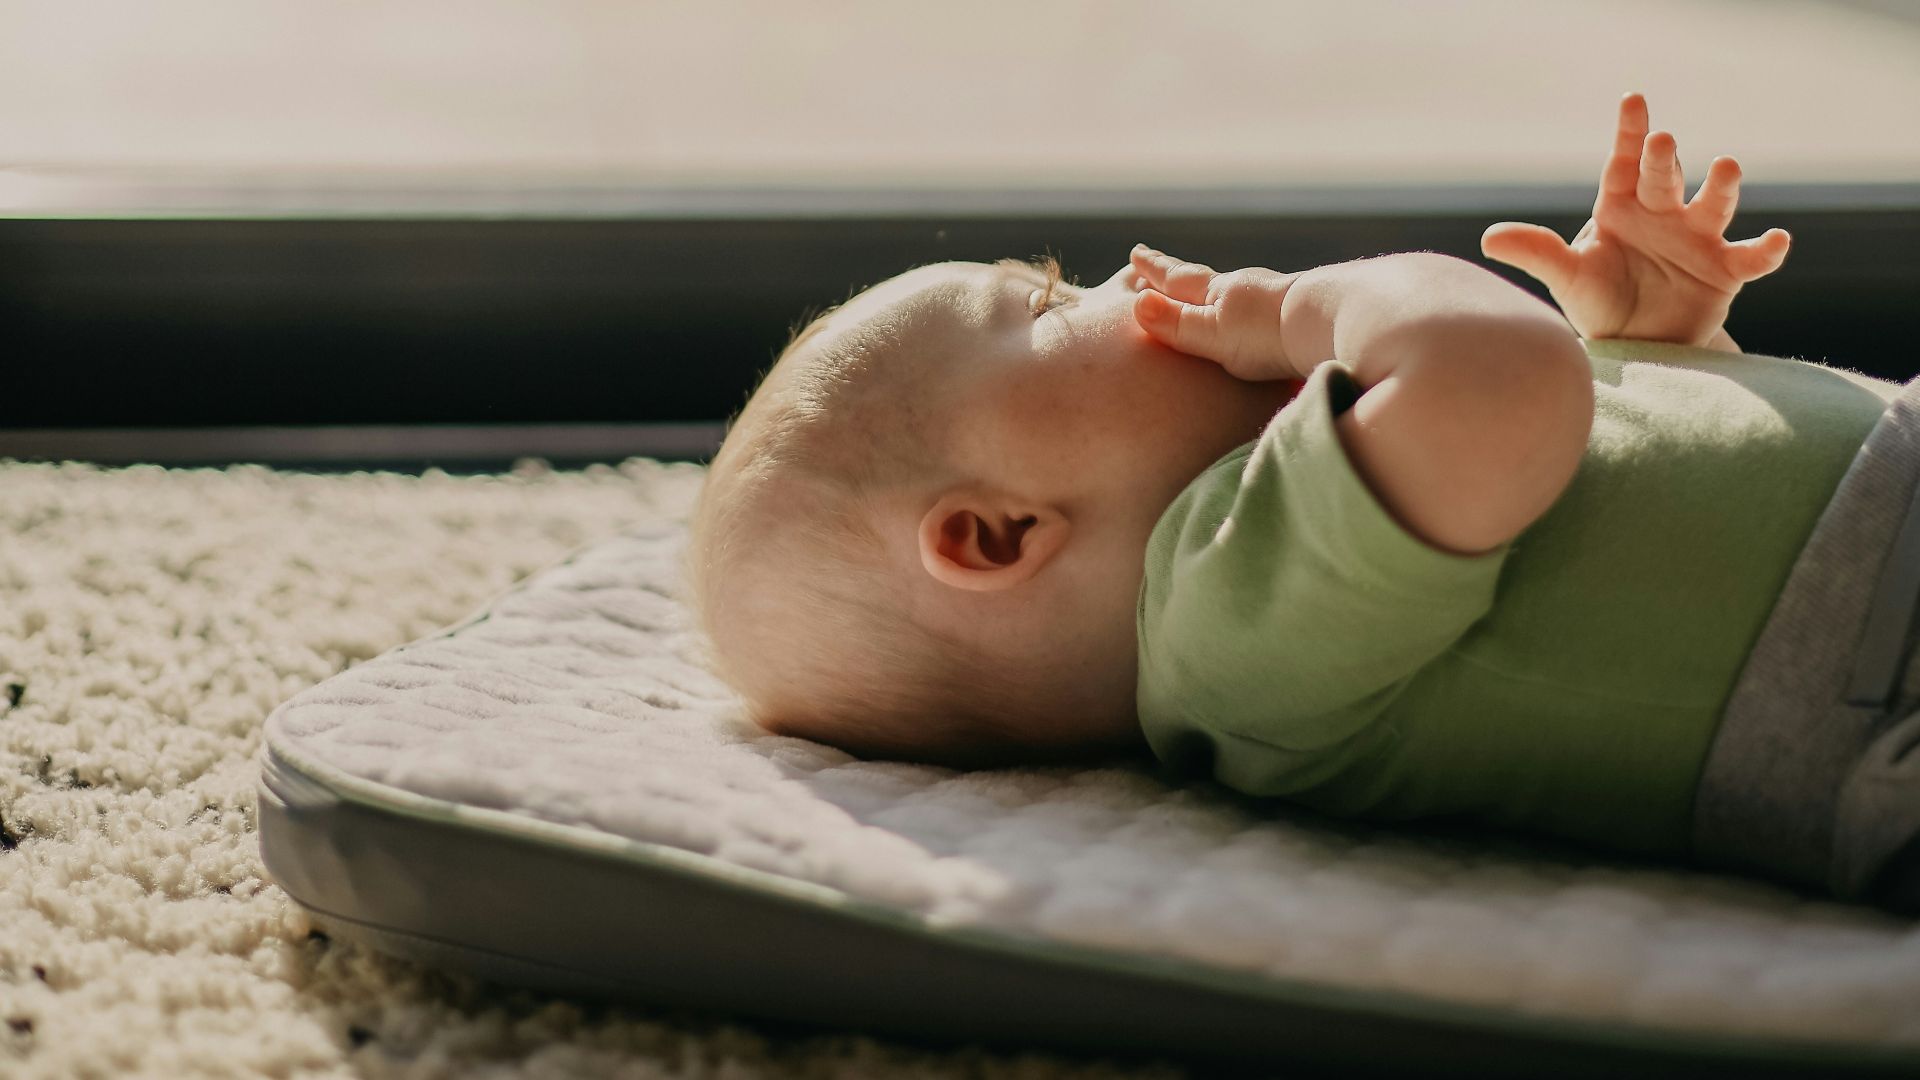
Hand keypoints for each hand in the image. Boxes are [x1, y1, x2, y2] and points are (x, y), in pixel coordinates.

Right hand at [1129, 244, 1302, 379]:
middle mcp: (1246, 289)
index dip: (1154, 270)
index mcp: (1219, 293)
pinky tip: (1255, 318)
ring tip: (1207, 295)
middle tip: (1156, 261)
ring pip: (1235, 292)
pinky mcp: (1299, 318)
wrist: (1332, 325)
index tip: (1136, 254)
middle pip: (1204, 280)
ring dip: (1215, 293)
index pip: (1178, 280)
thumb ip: (1177, 323)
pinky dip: (1246, 310)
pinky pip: (1261, 309)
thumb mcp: (1212, 332)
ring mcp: (1274, 300)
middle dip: (1178, 274)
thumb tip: (1138, 304)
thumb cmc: (1268, 333)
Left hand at [1480, 93, 1790, 349]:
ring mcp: (1698, 238)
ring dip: (1721, 188)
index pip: (1623, 162)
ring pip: (1713, 205)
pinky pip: (1751, 257)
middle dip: (1663, 159)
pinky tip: (1776, 240)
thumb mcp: (1566, 277)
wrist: (1635, 345)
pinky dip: (1767, 249)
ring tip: (1726, 168)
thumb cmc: (1598, 301)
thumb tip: (1489, 238)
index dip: (1628, 131)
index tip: (1632, 99)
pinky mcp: (1725, 271)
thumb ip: (1535, 253)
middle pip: (1664, 178)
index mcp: (1622, 206)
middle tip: (1661, 139)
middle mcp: (1663, 213)